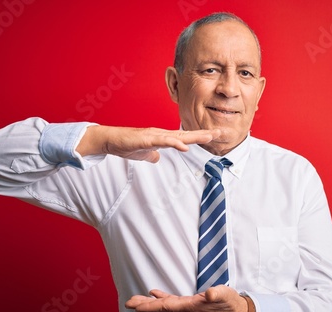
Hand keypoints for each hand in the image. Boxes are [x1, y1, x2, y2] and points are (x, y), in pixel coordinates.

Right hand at [76, 126, 220, 162]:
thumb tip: (157, 159)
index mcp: (163, 138)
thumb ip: (152, 155)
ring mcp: (155, 135)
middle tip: (221, 132)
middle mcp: (162, 134)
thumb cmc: (126, 144)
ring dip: (194, 136)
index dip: (200, 137)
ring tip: (209, 137)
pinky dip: (174, 143)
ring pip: (178, 135)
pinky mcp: (146, 138)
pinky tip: (184, 146)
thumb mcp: (144, 153)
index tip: (215, 136)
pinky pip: (163, 141)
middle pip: (187, 134)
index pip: (186, 137)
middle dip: (204, 134)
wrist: (110, 140)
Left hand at [125, 285, 247, 311]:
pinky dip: (162, 297)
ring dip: (149, 303)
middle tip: (128, 303)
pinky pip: (172, 302)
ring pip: (164, 306)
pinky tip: (154, 294)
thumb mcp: (225, 295)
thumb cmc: (230, 303)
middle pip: (162, 308)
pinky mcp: (189, 304)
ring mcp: (187, 308)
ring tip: (135, 300)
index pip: (168, 306)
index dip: (152, 306)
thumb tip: (208, 294)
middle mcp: (186, 310)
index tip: (137, 306)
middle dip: (144, 306)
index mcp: (192, 307)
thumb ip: (216, 294)